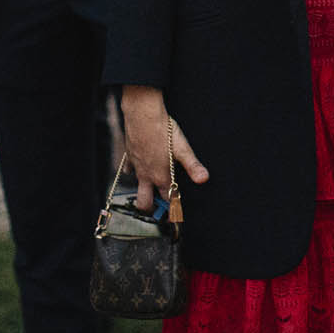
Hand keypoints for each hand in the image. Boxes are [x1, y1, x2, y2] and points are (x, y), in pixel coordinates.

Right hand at [120, 85, 209, 212]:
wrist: (142, 115)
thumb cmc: (164, 130)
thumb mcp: (182, 148)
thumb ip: (192, 166)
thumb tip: (204, 179)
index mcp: (161, 176)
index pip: (167, 200)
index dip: (172, 210)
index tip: (175, 217)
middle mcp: (147, 175)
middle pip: (144, 202)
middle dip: (151, 209)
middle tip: (158, 208)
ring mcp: (136, 167)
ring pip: (136, 187)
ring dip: (143, 191)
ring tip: (151, 189)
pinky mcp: (129, 157)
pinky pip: (129, 170)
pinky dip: (134, 172)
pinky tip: (140, 167)